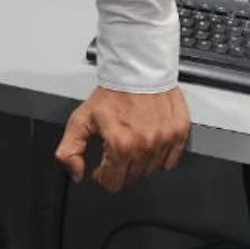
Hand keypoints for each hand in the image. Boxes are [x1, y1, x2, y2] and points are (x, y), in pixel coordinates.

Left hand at [54, 85, 189, 191]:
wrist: (138, 66)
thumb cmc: (113, 90)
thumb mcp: (82, 118)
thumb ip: (70, 149)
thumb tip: (76, 173)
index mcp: (121, 145)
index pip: (113, 183)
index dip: (104, 174)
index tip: (104, 163)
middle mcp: (145, 145)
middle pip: (132, 178)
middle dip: (122, 167)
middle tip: (118, 146)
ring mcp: (164, 139)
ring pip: (151, 170)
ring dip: (141, 161)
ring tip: (134, 139)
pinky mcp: (179, 132)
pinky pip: (171, 161)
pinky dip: (161, 156)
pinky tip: (151, 140)